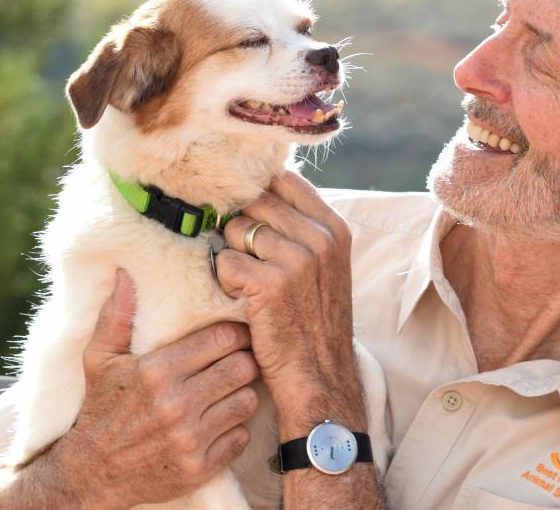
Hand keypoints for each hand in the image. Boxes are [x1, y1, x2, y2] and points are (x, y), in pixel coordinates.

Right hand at [54, 270, 260, 507]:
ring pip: (247, 401)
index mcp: (156, 371)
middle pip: (242, 367)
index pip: (221, 339)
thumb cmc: (100, 409)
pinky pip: (241, 436)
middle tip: (238, 361)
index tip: (235, 335)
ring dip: (242, 394)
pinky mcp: (200, 467)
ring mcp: (189, 438)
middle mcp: (175, 404)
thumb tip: (126, 274)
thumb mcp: (99, 360)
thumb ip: (116, 317)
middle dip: (244, 361)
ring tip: (229, 391)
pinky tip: (219, 423)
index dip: (235, 333)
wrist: (92, 473)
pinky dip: (236, 430)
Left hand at [215, 173, 365, 435]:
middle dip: (240, 227)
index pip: (284, 180)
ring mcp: (297, 259)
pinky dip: (226, 281)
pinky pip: (225, 261)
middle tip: (248, 261)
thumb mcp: (325, 267)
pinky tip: (243, 301)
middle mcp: (320, 238)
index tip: (249, 215)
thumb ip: (301, 228)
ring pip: (235, 230)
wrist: (320, 378)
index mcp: (334, 228)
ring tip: (249, 285)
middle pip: (254, 202)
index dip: (258, 193)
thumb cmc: (314, 323)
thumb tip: (259, 190)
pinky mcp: (270, 284)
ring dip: (232, 256)